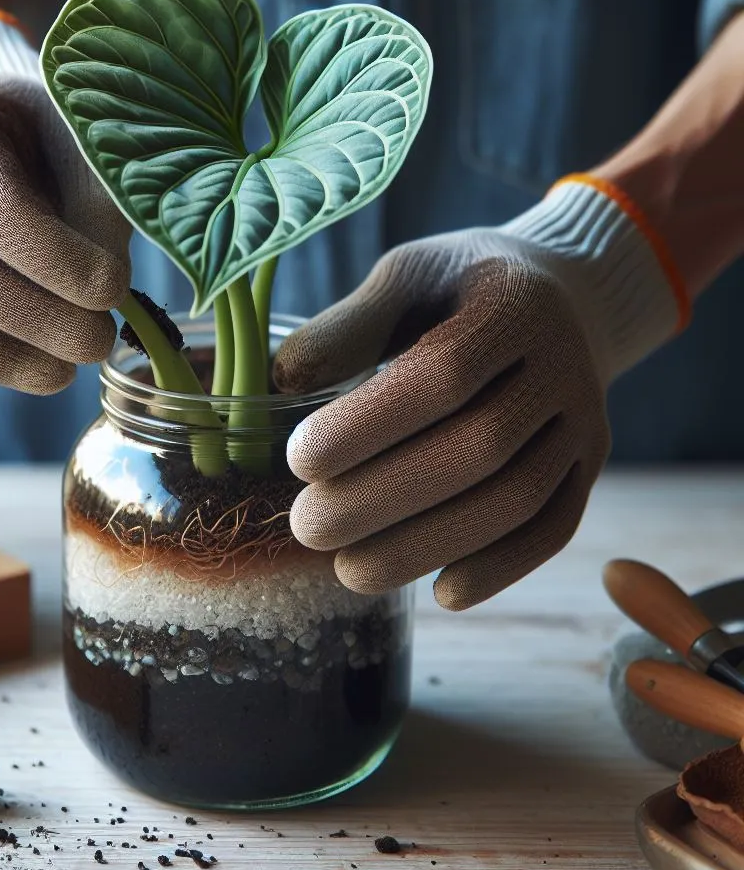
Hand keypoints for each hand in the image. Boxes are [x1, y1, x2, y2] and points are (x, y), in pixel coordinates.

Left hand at [273, 180, 681, 609]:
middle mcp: (562, 366)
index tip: (299, 461)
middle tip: (307, 528)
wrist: (562, 297)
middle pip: (480, 448)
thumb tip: (282, 382)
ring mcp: (584, 422)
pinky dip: (501, 568)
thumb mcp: (406, 276)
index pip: (443, 375)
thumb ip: (349, 325)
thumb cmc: (460, 286)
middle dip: (384, 499)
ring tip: (350, 571)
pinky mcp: (588, 466)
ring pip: (518, 500)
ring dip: (430, 546)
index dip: (368, 425)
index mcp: (512, 304)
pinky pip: (554, 527)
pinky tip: (441, 592)